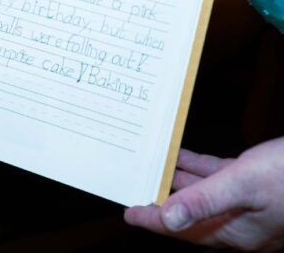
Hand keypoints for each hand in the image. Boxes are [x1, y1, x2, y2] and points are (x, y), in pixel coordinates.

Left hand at [125, 138, 283, 249]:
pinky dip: (198, 166)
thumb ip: (205, 201)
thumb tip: (167, 219)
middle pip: (189, 213)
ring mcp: (249, 204)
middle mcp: (240, 222)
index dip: (153, 221)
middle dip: (160, 201)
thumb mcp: (244, 185)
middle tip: (133, 187)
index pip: (183, 230)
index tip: (126, 213)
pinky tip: (182, 154)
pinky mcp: (257, 185)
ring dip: (177, 181)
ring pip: (202, 193)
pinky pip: (219, 177)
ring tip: (149, 167)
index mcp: (235, 230)